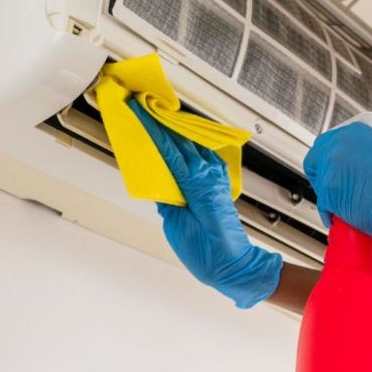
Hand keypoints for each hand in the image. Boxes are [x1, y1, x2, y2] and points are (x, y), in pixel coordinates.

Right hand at [129, 99, 281, 307]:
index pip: (168, 148)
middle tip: (143, 106)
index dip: (151, 127)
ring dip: (177, 130)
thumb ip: (167, 198)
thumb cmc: (208, 251)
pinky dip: (190, 145)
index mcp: (196, 183)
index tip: (138, 110)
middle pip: (181, 140)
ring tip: (158, 116)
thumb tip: (158, 179)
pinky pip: (203, 157)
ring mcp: (217, 178)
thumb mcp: (178, 225)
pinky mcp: (219, 185)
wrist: (233, 265)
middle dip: (162, 122)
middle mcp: (209, 176)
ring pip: (194, 145)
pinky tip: (181, 140)